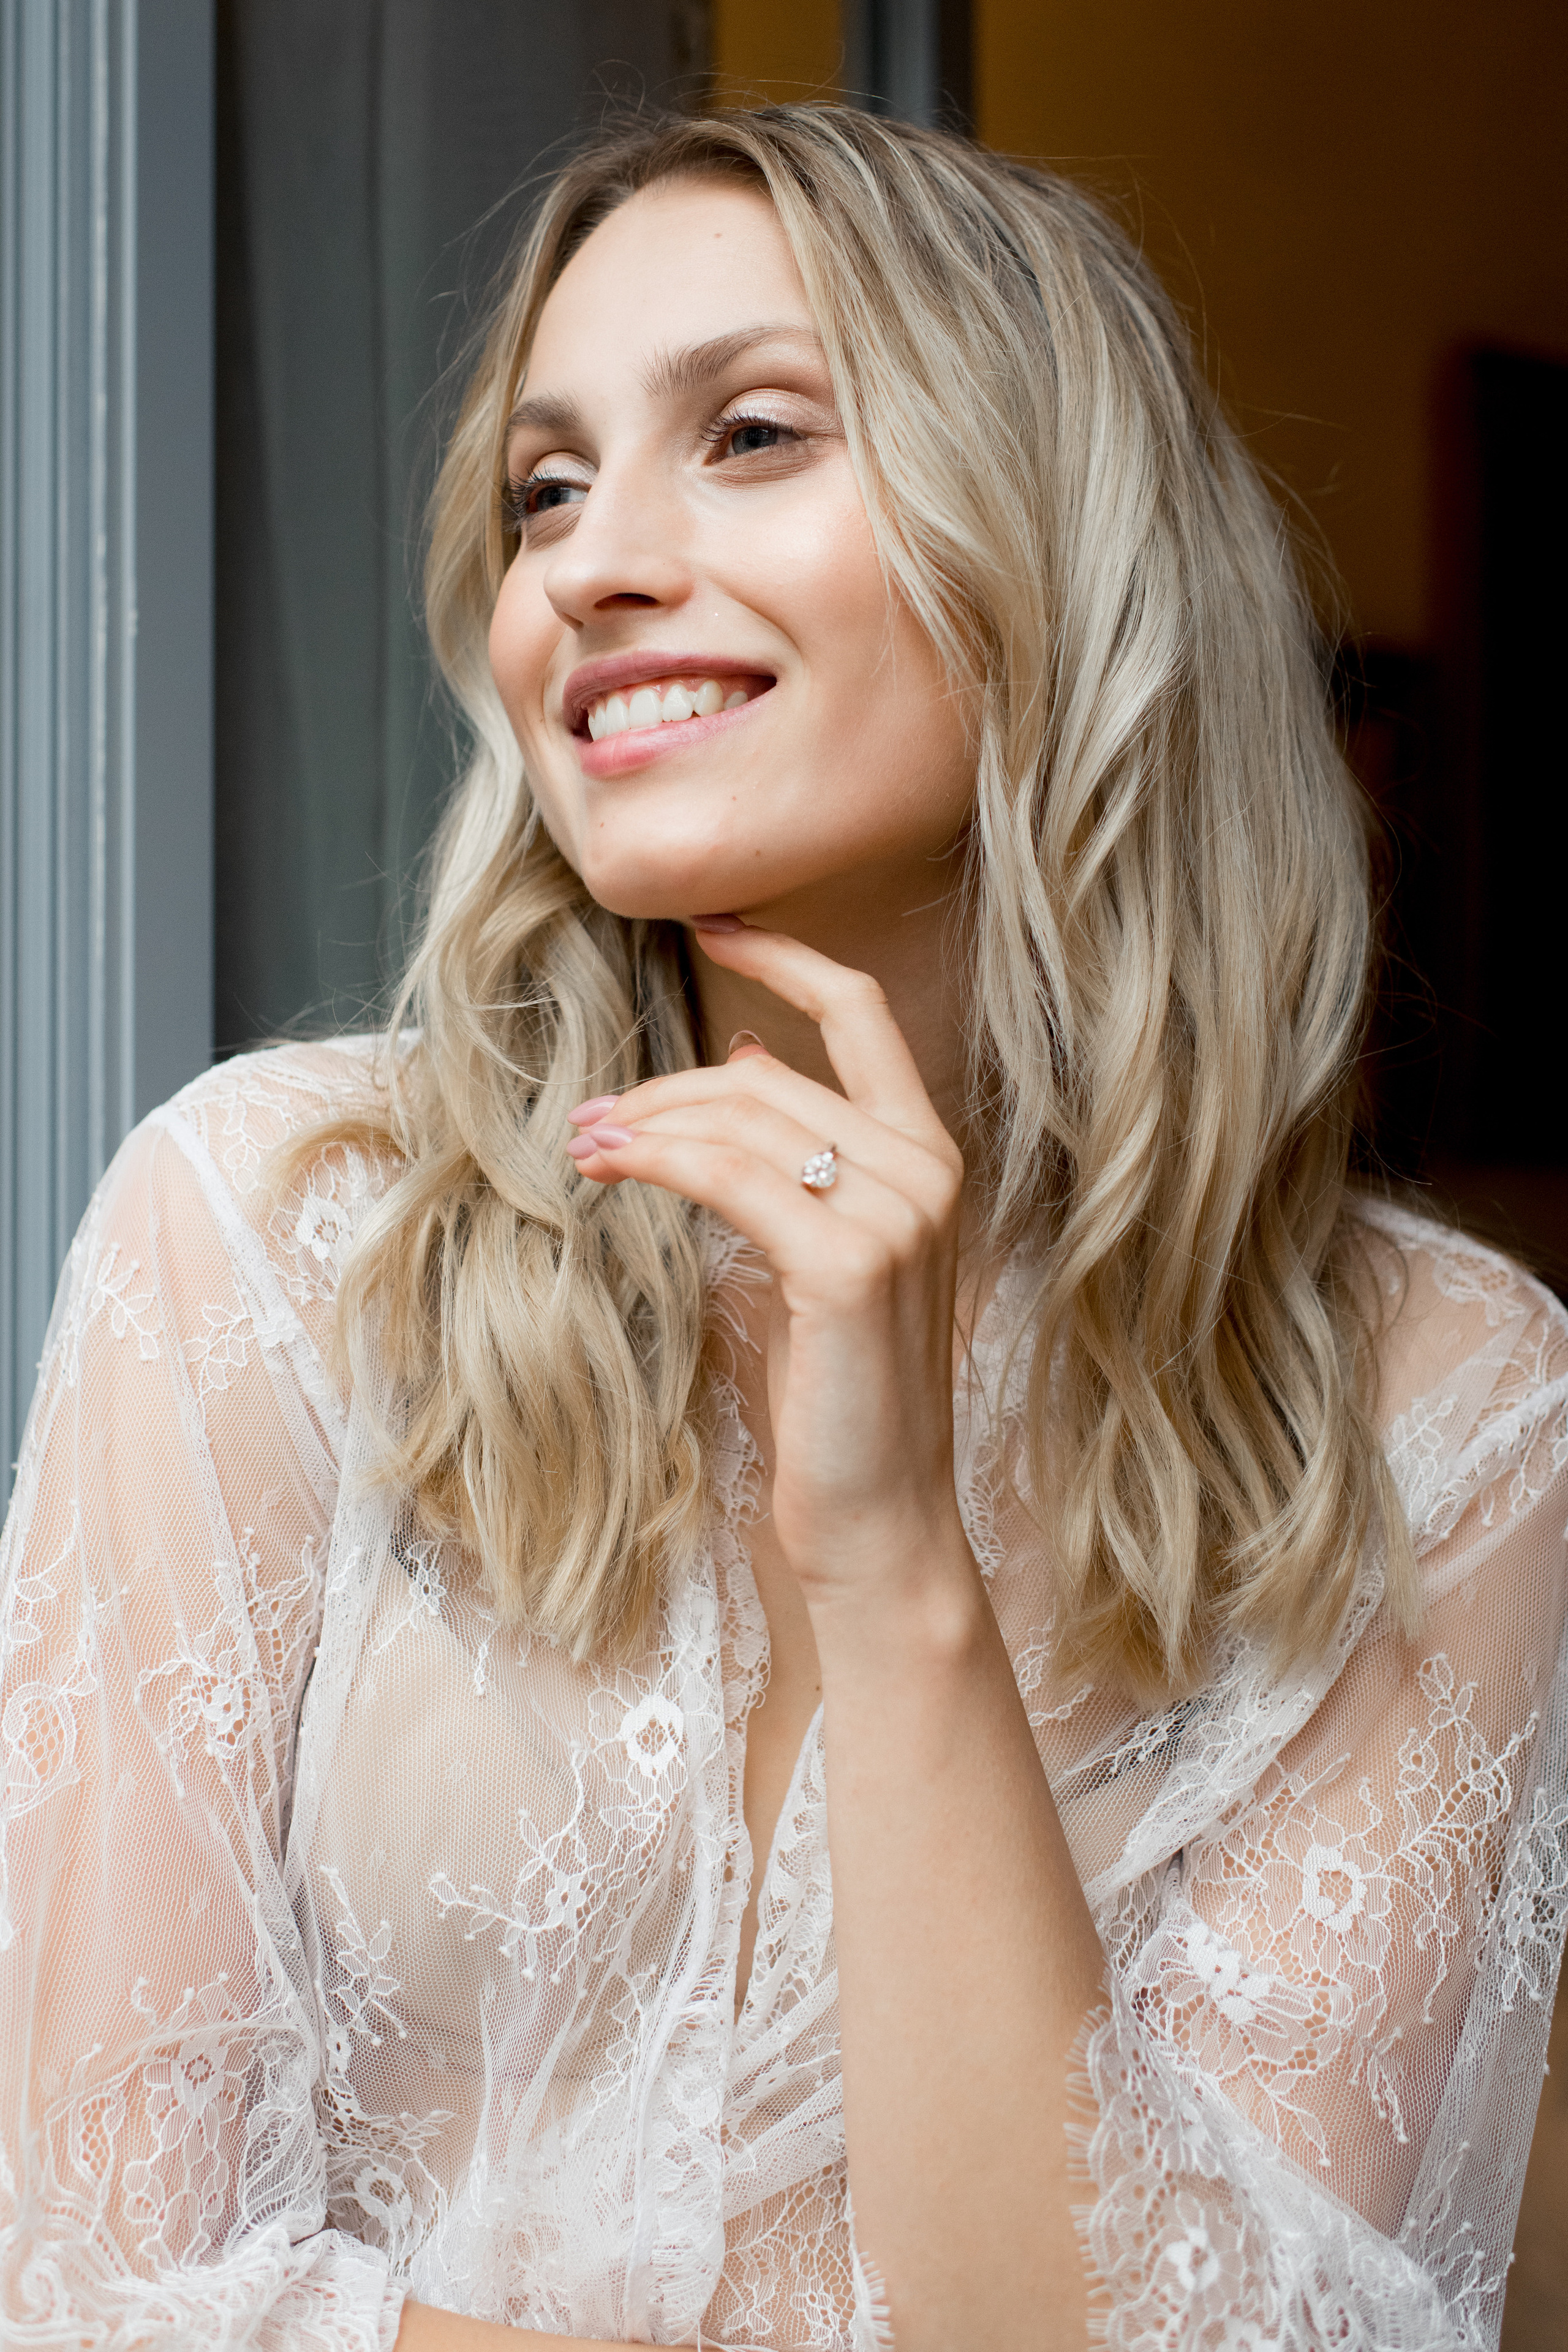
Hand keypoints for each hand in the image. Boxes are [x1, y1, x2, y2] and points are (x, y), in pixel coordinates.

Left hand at [565, 921, 970, 1612]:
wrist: (876, 1519)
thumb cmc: (836, 1398)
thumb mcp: (815, 1255)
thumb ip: (793, 1156)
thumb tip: (742, 1055)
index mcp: (928, 1155)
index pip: (860, 1010)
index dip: (782, 959)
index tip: (708, 924)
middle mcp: (927, 1171)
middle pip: (769, 1071)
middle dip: (664, 1086)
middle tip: (588, 1121)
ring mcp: (899, 1215)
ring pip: (743, 1115)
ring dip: (645, 1123)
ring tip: (580, 1147)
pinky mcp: (850, 1265)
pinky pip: (732, 1175)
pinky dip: (659, 1162)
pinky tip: (608, 1170)